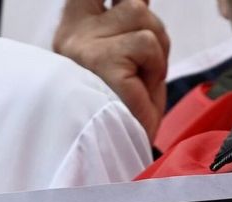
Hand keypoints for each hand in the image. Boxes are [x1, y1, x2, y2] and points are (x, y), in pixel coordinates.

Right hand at [53, 0, 168, 138]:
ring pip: (144, 20)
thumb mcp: (127, 60)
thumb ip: (131, 27)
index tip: (134, 3)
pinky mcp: (103, 62)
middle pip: (133, 4)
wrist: (109, 158)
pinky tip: (140, 91)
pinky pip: (147, 45)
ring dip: (157, 55)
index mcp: (75, 31)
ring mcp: (85, 47)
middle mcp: (74, 34)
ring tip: (142, 83)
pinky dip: (155, 70)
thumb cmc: (121, 115)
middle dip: (155, 32)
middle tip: (148, 70)